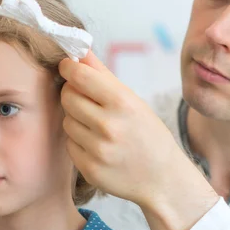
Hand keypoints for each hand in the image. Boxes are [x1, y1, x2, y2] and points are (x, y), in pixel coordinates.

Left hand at [59, 51, 206, 209]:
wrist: (163, 179)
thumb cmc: (148, 134)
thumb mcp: (133, 100)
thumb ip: (103, 74)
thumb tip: (80, 51)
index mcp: (122, 103)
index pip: (80, 76)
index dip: (68, 68)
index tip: (67, 67)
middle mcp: (109, 126)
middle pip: (68, 97)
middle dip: (72, 94)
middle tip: (86, 99)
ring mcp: (98, 150)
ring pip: (67, 121)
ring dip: (76, 120)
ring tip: (98, 127)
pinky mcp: (89, 169)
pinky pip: (70, 145)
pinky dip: (79, 142)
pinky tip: (98, 145)